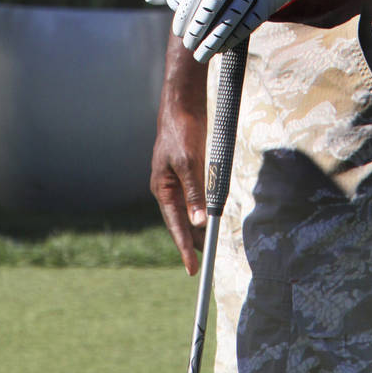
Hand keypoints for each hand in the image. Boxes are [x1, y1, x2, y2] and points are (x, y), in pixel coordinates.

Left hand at [145, 0, 307, 61]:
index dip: (185, 13)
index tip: (178, 31)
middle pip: (212, 6)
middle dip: (197, 30)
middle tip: (188, 45)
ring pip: (230, 19)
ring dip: (213, 41)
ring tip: (200, 55)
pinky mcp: (267, 2)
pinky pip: (247, 25)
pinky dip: (231, 40)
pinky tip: (220, 49)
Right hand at [150, 41, 207, 276]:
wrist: (182, 103)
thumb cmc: (182, 131)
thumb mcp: (189, 163)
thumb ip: (194, 193)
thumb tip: (199, 222)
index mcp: (162, 188)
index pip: (175, 225)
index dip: (184, 248)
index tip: (193, 268)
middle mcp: (168, 187)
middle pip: (181, 221)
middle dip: (191, 241)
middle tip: (204, 263)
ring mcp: (176, 178)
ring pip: (188, 210)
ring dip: (197, 227)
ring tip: (207, 246)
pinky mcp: (187, 169)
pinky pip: (194, 196)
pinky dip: (202, 209)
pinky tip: (209, 216)